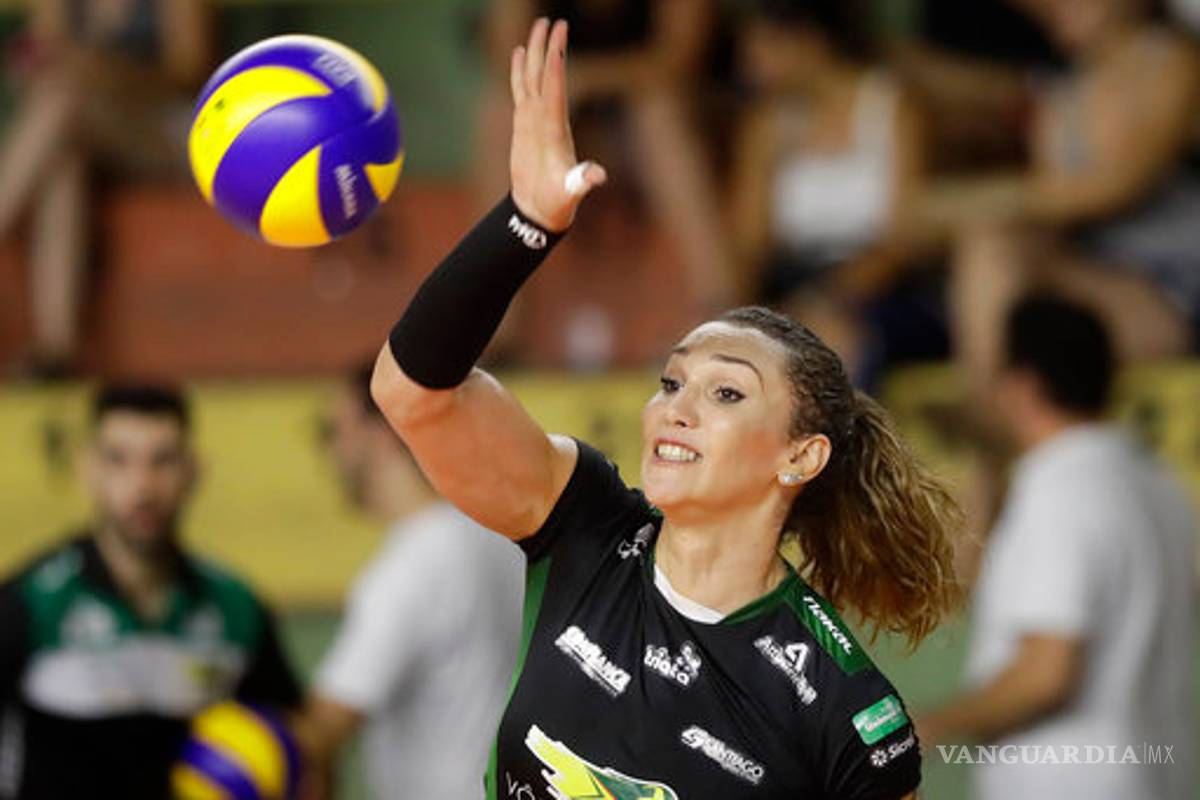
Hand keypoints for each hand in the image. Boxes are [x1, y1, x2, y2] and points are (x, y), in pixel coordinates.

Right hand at [509, 18, 606, 231]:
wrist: (542, 209)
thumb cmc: (557, 202)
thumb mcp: (570, 192)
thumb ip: (581, 182)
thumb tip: (597, 176)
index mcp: (556, 128)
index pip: (556, 88)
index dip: (556, 63)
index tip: (559, 38)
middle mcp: (548, 118)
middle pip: (546, 75)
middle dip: (548, 47)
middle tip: (551, 20)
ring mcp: (536, 119)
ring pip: (533, 76)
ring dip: (535, 51)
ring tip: (538, 25)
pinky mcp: (524, 123)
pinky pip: (521, 89)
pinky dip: (519, 70)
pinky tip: (518, 52)